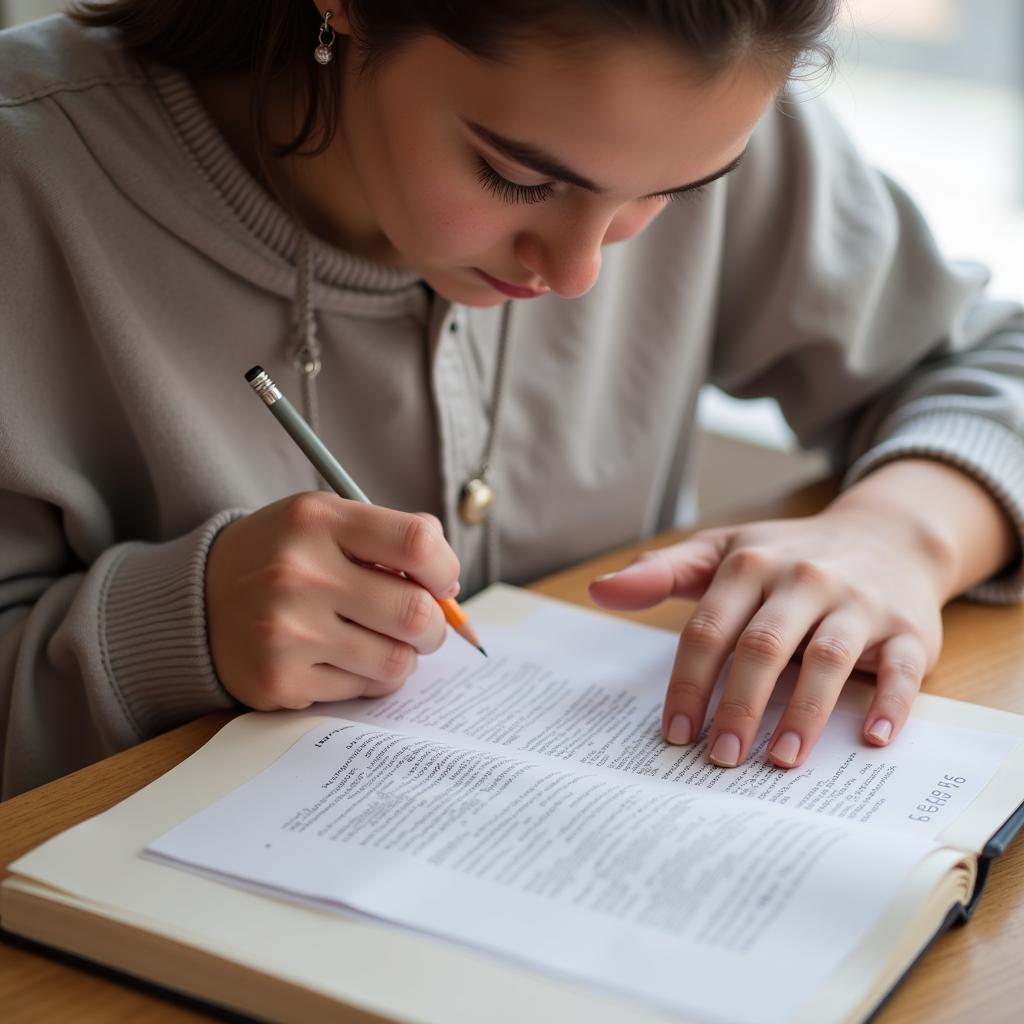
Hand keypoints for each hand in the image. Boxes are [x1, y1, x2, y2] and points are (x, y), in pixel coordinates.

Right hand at [206, 492, 459, 710]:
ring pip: (396, 661)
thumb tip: (449, 585)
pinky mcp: (279, 681)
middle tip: (423, 624)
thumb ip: (391, 538)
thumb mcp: (326, 521)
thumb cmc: (284, 557)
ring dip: (404, 656)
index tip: (442, 582)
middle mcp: (298, 573)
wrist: (197, 601)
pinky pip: (363, 689)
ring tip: (382, 641)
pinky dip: (368, 678)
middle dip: (435, 625)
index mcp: (316, 520)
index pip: (417, 543)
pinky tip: (344, 659)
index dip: (446, 568)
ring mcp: (286, 632)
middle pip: (415, 612)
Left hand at [589, 502, 947, 768]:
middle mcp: (804, 580)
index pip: (709, 629)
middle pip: (762, 646)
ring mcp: (859, 603)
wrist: (887, 535)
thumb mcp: (722, 550)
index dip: (688, 682)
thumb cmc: (787, 556)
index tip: (674, 733)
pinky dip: (889, 704)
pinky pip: (903, 669)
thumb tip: (599, 591)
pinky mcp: (909, 629)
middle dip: (737, 706)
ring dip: (803, 712)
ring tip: (780, 761)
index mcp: (750, 564)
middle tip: (719, 759)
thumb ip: (662, 572)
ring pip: (828, 658)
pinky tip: (869, 740)